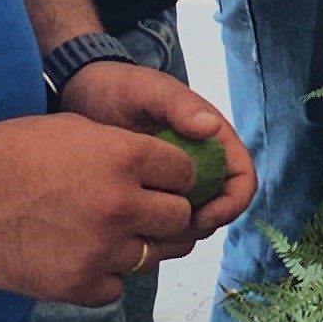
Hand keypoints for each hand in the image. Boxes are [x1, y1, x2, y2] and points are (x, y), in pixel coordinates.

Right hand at [0, 115, 204, 303]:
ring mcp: (102, 248)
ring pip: (152, 256)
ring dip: (135, 247)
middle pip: (179, 219)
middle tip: (139, 214)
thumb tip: (160, 167)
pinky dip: (103, 277)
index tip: (158, 183)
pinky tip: (80, 258)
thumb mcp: (75, 130)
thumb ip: (124, 150)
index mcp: (125, 156)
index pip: (185, 174)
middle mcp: (122, 203)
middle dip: (163, 215)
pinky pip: (116, 288)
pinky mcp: (77, 284)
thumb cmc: (9, 153)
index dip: (173, 178)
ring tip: (105, 235)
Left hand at [49, 61, 258, 252]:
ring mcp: (176, 182)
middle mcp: (201, 164)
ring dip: (179, 234)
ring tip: (145, 233)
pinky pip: (164, 223)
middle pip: (220, 208)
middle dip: (201, 227)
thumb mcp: (148, 91)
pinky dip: (156, 233)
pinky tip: (130, 232)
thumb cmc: (119, 87)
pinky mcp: (151, 194)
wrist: (80, 96)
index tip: (200, 218)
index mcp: (213, 140)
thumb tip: (211, 126)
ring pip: (194, 221)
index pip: (242, 180)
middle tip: (166, 233)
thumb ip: (179, 105)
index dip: (231, 205)